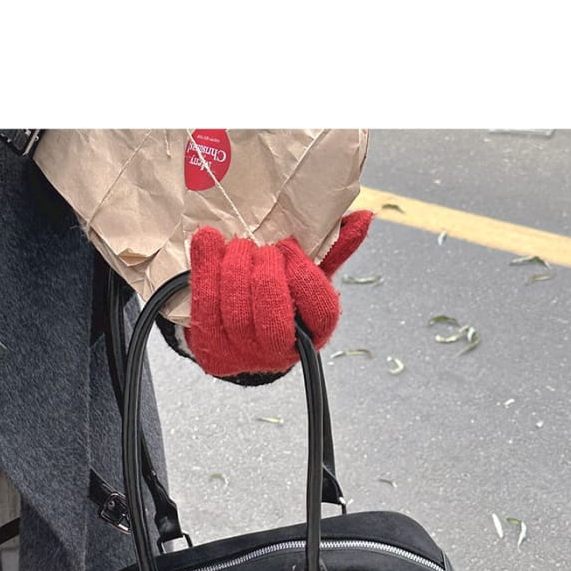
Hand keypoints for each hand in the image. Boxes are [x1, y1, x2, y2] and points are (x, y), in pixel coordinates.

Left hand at [185, 210, 373, 377]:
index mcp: (314, 330)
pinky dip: (206, 269)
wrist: (236, 329)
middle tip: (261, 248)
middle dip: (265, 276)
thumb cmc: (280, 295)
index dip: (303, 276)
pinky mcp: (210, 347)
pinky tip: (208, 242)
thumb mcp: (309, 273)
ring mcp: (243, 352)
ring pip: (237, 314)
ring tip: (237, 245)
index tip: (289, 247)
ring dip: (234, 270)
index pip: (320, 310)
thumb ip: (334, 248)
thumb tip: (364, 218)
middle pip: (273, 318)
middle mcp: (280, 348)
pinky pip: (205, 307)